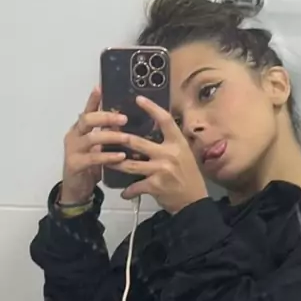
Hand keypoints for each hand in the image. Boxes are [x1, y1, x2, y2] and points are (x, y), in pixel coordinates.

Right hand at [61, 87, 128, 203]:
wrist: (76, 190)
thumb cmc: (90, 166)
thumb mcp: (99, 147)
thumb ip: (106, 134)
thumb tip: (122, 121)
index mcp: (79, 130)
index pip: (87, 111)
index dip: (93, 99)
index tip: (100, 88)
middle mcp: (74, 136)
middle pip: (87, 120)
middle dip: (105, 117)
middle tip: (124, 118)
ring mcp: (73, 150)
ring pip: (91, 138)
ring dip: (110, 137)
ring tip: (127, 137)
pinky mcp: (75, 164)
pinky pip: (93, 158)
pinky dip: (108, 156)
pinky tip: (120, 156)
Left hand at [112, 96, 207, 213]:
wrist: (194, 201)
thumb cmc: (189, 176)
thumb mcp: (184, 155)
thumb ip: (169, 144)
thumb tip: (154, 131)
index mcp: (178, 143)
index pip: (165, 120)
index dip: (151, 108)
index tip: (138, 99)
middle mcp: (169, 154)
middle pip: (137, 142)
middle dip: (119, 138)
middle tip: (106, 133)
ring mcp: (161, 170)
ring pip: (130, 164)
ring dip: (115, 163)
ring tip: (106, 160)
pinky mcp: (155, 186)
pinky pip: (135, 186)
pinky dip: (128, 191)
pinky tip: (123, 193)